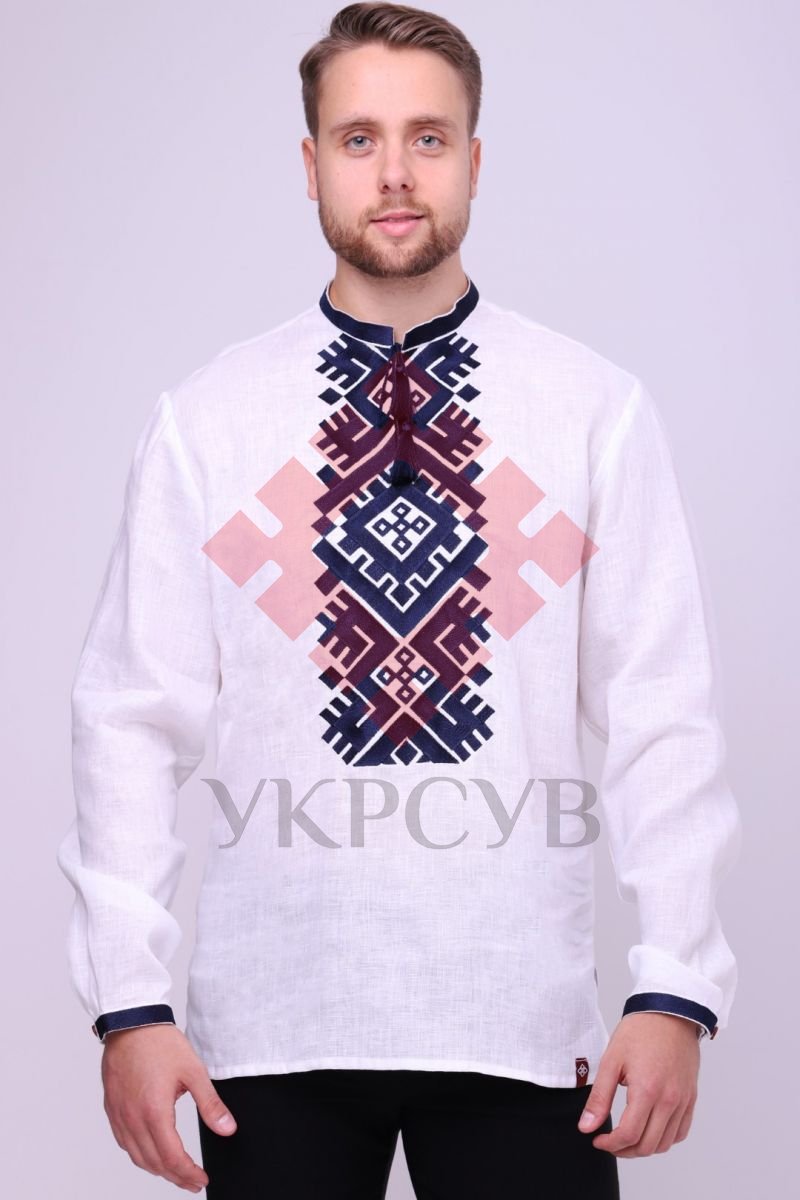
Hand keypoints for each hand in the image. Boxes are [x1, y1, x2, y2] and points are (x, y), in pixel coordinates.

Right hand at [101, 1023, 236, 1191]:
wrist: (130, 1022)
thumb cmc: (160, 1043)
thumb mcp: (193, 1071)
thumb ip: (210, 1104)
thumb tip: (227, 1129)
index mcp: (154, 1112)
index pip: (172, 1158)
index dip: (188, 1174)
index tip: (201, 1180)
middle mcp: (133, 1119)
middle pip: (154, 1163)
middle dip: (175, 1177)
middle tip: (193, 1182)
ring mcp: (119, 1116)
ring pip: (136, 1156)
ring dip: (156, 1169)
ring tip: (175, 1172)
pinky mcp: (112, 1109)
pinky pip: (124, 1142)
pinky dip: (139, 1155)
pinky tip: (150, 1152)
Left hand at [576, 1012, 699, 1156]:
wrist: (670, 1012)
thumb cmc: (640, 1032)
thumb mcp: (611, 1060)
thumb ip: (599, 1098)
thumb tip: (586, 1127)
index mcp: (647, 1090)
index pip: (629, 1135)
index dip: (610, 1145)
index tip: (597, 1140)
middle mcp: (669, 1100)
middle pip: (647, 1145)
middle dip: (624, 1150)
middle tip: (609, 1142)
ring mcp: (683, 1100)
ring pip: (665, 1143)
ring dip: (644, 1148)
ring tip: (627, 1138)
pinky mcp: (691, 1097)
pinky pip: (681, 1132)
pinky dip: (665, 1139)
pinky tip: (649, 1129)